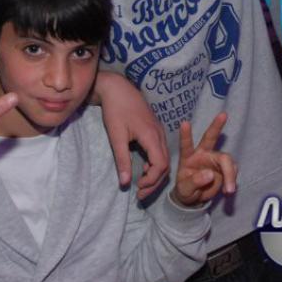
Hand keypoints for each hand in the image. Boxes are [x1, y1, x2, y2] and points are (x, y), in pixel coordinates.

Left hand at [96, 71, 169, 198]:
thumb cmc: (115, 110)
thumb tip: (125, 183)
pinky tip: (144, 167)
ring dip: (156, 173)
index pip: (161, 165)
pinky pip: (161, 150)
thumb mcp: (116, 136)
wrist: (117, 87)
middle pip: (166, 164)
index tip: (137, 188)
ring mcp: (159, 130)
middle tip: (140, 194)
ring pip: (165, 157)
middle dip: (155, 181)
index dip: (151, 181)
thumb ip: (122, 160)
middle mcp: (160, 133)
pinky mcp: (155, 128)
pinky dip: (155, 163)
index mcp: (151, 135)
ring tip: (141, 184)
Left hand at [173, 113, 236, 206]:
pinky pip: (232, 169)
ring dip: (230, 173)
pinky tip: (228, 189)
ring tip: (229, 189)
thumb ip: (195, 181)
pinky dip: (232, 179)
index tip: (184, 123)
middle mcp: (202, 154)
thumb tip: (211, 174)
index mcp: (188, 157)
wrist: (194, 198)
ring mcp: (214, 160)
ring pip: (226, 158)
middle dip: (216, 126)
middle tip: (223, 114)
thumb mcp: (185, 189)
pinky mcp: (223, 168)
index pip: (186, 144)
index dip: (185, 134)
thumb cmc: (186, 189)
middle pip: (210, 137)